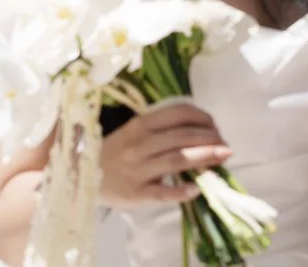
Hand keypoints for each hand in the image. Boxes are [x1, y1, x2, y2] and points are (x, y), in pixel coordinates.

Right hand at [99, 101, 231, 207]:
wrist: (81, 176)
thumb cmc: (115, 152)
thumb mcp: (133, 132)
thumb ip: (160, 128)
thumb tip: (198, 130)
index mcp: (141, 125)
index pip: (178, 114)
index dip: (203, 118)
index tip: (215, 125)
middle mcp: (140, 144)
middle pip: (183, 137)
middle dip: (210, 138)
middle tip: (226, 144)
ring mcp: (138, 170)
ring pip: (178, 160)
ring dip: (205, 158)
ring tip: (224, 157)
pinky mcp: (136, 194)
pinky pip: (163, 192)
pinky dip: (182, 190)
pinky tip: (197, 188)